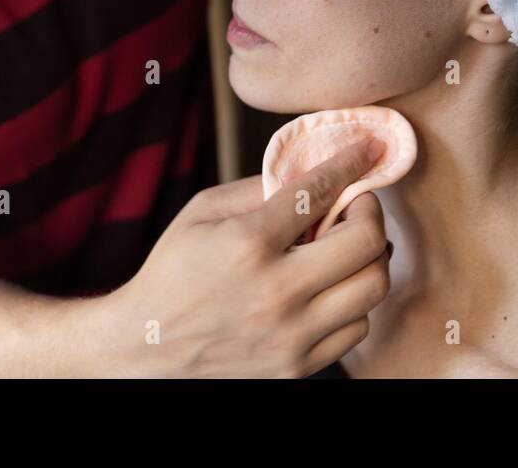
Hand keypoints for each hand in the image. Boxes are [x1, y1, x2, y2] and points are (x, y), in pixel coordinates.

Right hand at [109, 140, 390, 377]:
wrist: (145, 348)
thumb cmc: (172, 271)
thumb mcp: (201, 212)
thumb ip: (259, 188)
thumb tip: (313, 171)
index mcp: (247, 244)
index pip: (319, 191)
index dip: (351, 164)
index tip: (367, 150)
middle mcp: (275, 292)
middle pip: (367, 242)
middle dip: (370, 212)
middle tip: (358, 205)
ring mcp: (289, 336)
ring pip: (373, 287)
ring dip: (369, 257)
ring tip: (346, 248)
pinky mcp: (296, 367)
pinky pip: (357, 328)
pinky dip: (353, 301)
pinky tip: (331, 288)